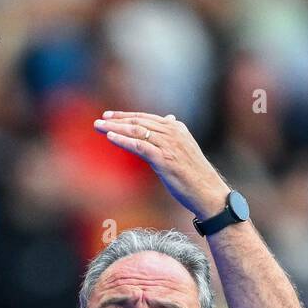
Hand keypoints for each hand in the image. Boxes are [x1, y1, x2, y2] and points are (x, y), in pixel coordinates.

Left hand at [93, 112, 230, 220]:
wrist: (208, 192)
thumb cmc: (196, 175)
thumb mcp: (185, 149)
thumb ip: (174, 134)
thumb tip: (169, 118)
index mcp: (177, 128)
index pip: (146, 118)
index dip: (126, 116)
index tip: (110, 116)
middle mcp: (172, 132)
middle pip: (139, 122)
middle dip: (117, 120)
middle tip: (99, 120)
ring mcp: (168, 145)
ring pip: (136, 131)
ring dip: (115, 128)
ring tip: (99, 126)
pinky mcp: (164, 159)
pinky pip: (139, 146)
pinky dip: (123, 140)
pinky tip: (110, 138)